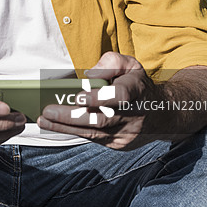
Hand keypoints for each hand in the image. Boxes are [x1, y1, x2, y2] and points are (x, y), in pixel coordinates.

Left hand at [37, 52, 160, 149]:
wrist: (162, 114)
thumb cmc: (137, 84)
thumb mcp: (130, 65)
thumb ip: (111, 62)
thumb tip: (89, 76)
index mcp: (137, 90)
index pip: (120, 96)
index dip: (100, 98)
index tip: (78, 96)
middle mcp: (133, 115)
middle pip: (101, 119)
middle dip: (71, 116)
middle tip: (48, 111)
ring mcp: (126, 133)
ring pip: (94, 133)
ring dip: (65, 127)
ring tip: (44, 120)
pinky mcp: (119, 144)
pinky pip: (93, 139)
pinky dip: (73, 132)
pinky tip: (55, 126)